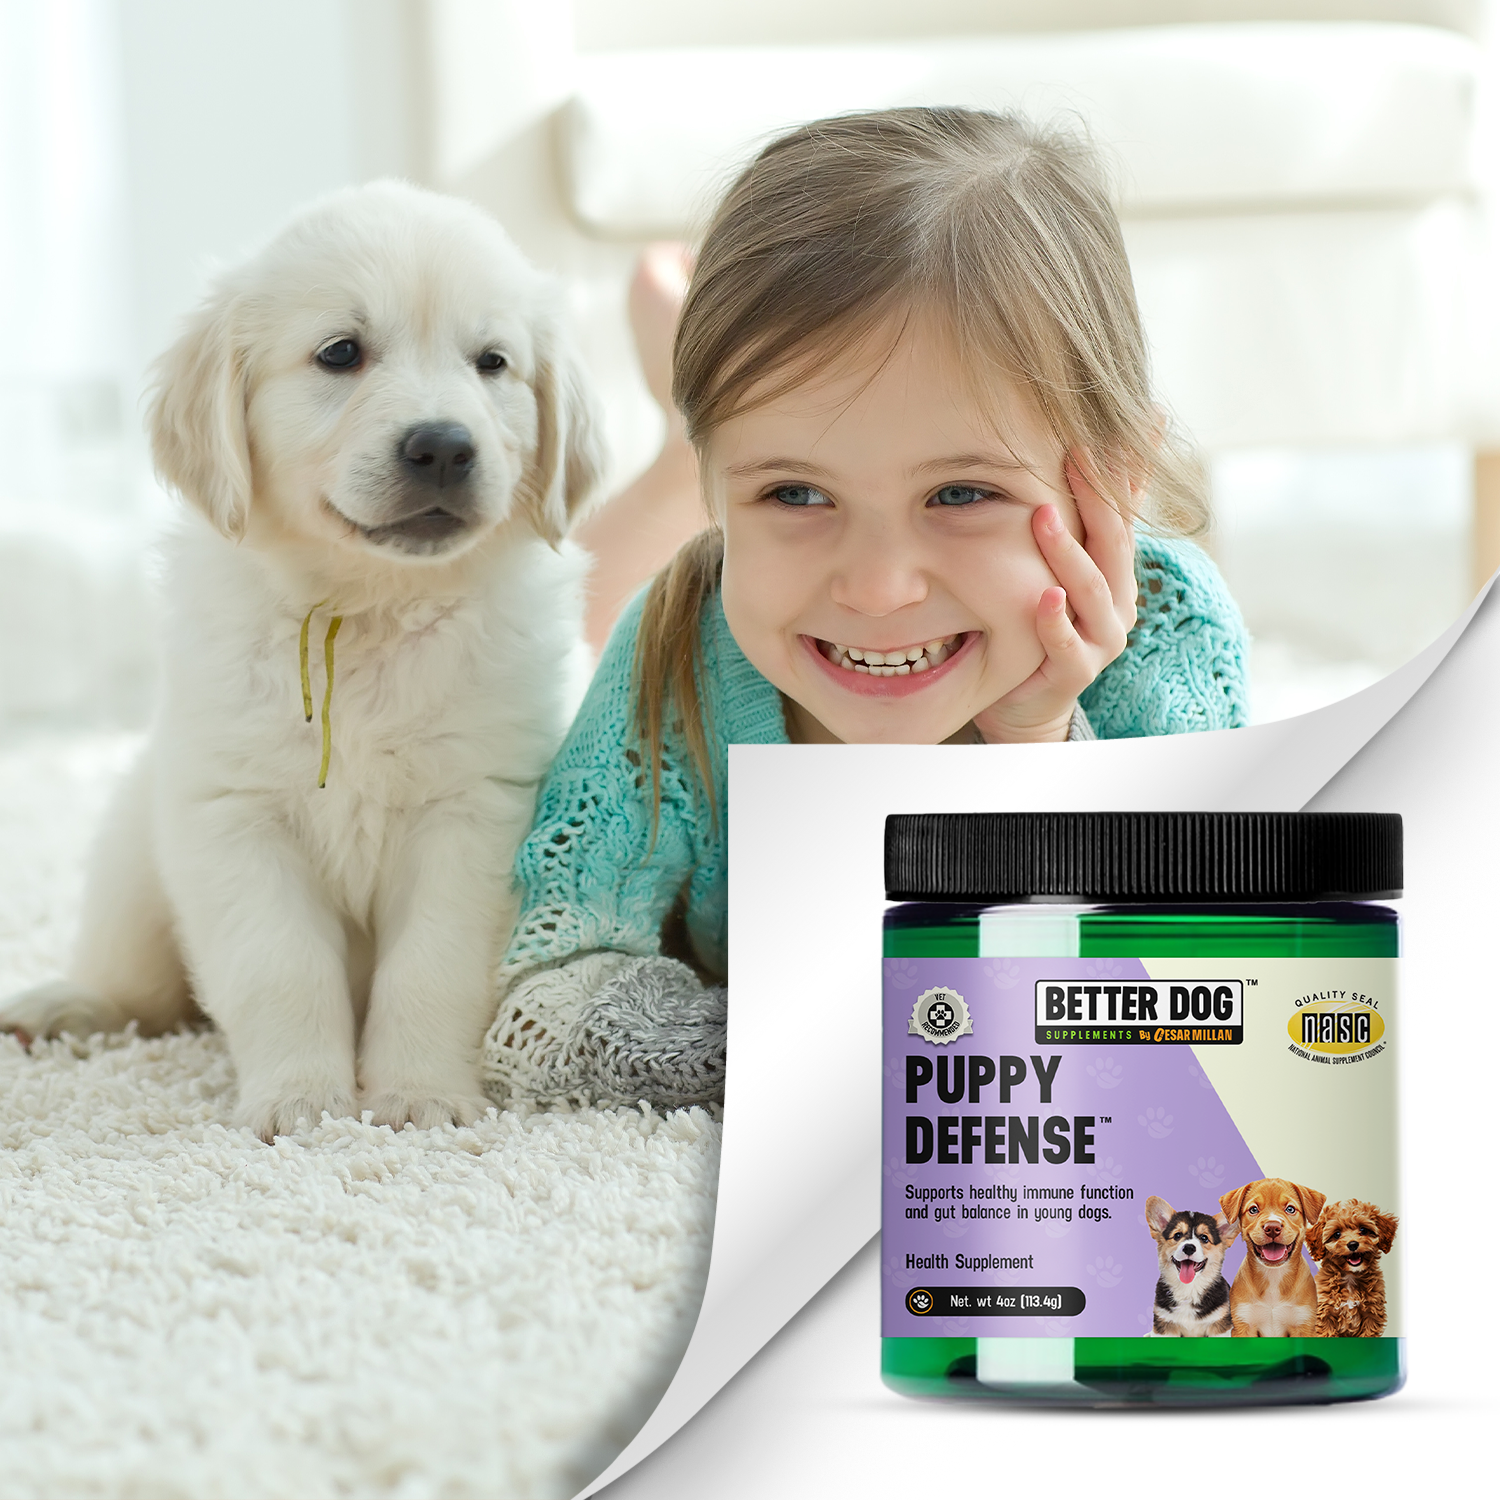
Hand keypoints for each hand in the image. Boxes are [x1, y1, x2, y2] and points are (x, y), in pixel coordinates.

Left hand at [972, 455, 1136, 742]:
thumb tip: (1068, 461)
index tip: (1116, 426)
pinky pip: (1067, 644)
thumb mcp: (1060, 572)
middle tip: (1075, 453)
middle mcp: (1118, 601)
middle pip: (1112, 541)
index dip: (1124, 470)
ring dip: (1066, 551)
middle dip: (1094, 495)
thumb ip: (1069, 529)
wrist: (1030, 702)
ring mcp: (1102, 638)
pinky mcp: (1077, 671)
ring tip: (1041, 517)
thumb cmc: (1041, 628)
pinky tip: (1045, 597)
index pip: (1125, 511)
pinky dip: (1055, 620)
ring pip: (1090, 589)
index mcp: (1117, 572)